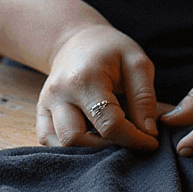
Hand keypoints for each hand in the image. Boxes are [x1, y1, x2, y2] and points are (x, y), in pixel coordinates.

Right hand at [36, 24, 161, 149]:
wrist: (77, 40)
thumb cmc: (110, 50)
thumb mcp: (136, 63)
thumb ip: (144, 98)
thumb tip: (148, 133)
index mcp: (84, 80)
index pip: (110, 124)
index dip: (134, 139)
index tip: (151, 142)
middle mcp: (59, 94)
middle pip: (78, 140)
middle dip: (107, 148)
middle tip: (129, 142)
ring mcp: (46, 104)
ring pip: (60, 145)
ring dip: (87, 150)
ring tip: (110, 140)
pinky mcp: (41, 112)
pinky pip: (48, 140)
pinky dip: (70, 148)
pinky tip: (91, 140)